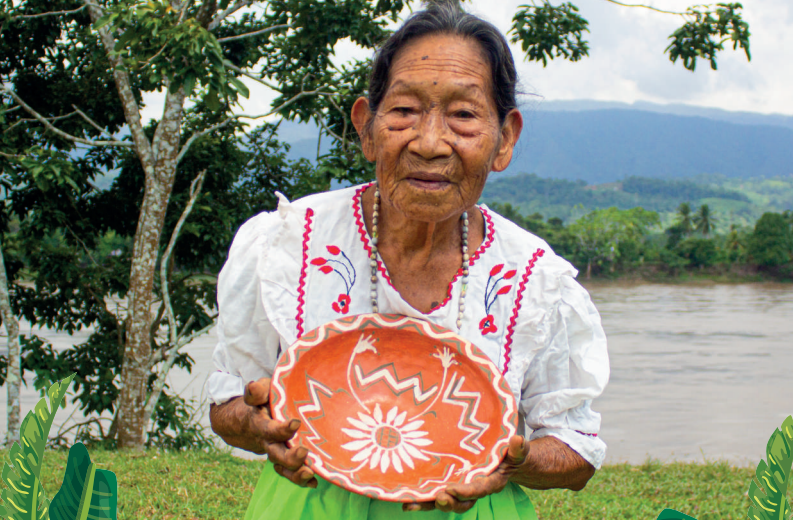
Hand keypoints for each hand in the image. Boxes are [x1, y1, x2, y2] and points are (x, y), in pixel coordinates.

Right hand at [242, 378, 317, 487]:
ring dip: (296, 474)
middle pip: (277, 454)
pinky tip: (315, 482)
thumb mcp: (260, 392)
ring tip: (310, 474)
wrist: (248, 421)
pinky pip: (291, 473)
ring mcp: (277, 453)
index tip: (296, 423)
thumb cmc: (262, 401)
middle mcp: (268, 442)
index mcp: (261, 425)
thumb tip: (252, 387)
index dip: (281, 429)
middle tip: (304, 452)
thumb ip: (258, 391)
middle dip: (290, 457)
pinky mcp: (285, 459)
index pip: (270, 429)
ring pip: (284, 468)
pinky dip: (302, 480)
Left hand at [402, 435, 528, 513]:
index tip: (452, 489)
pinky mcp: (451, 483)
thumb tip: (518, 439)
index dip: (466, 491)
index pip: (479, 490)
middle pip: (460, 502)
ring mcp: (461, 487)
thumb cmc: (512, 456)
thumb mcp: (518, 452)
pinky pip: (436, 494)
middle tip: (438, 497)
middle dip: (448, 503)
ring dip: (428, 504)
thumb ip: (519, 449)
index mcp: (491, 483)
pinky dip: (422, 498)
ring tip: (411, 505)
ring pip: (445, 500)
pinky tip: (405, 500)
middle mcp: (474, 489)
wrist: (507, 462)